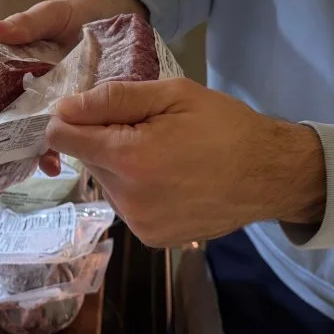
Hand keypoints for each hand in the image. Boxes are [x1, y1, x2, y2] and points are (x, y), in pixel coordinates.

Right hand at [0, 0, 147, 174]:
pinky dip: (55, 153)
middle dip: (0, 140)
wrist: (120, 19)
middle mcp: (28, 90)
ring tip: (32, 164)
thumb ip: (26, 23)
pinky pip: (64, 136)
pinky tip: (53, 166)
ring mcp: (52, 104)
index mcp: (15, 66)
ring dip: (28, 151)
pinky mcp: (76, 115)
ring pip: (32, 132)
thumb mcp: (51, 15)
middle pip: (7, 118)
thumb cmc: (78, 15)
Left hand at [45, 78, 326, 247]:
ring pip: (105, 182)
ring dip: (121, 166)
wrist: (270, 175)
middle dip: (106, 140)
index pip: (62, 137)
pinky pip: (126, 204)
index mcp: (128, 157)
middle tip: (150, 129)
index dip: (72, 117)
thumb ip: (113, 99)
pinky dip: (138, 189)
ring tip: (165, 155)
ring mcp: (138, 223)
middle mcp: (126, 198)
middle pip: (87, 159)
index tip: (95, 109)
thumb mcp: (173, 95)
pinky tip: (171, 179)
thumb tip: (65, 107)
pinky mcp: (151, 238)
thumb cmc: (224, 126)